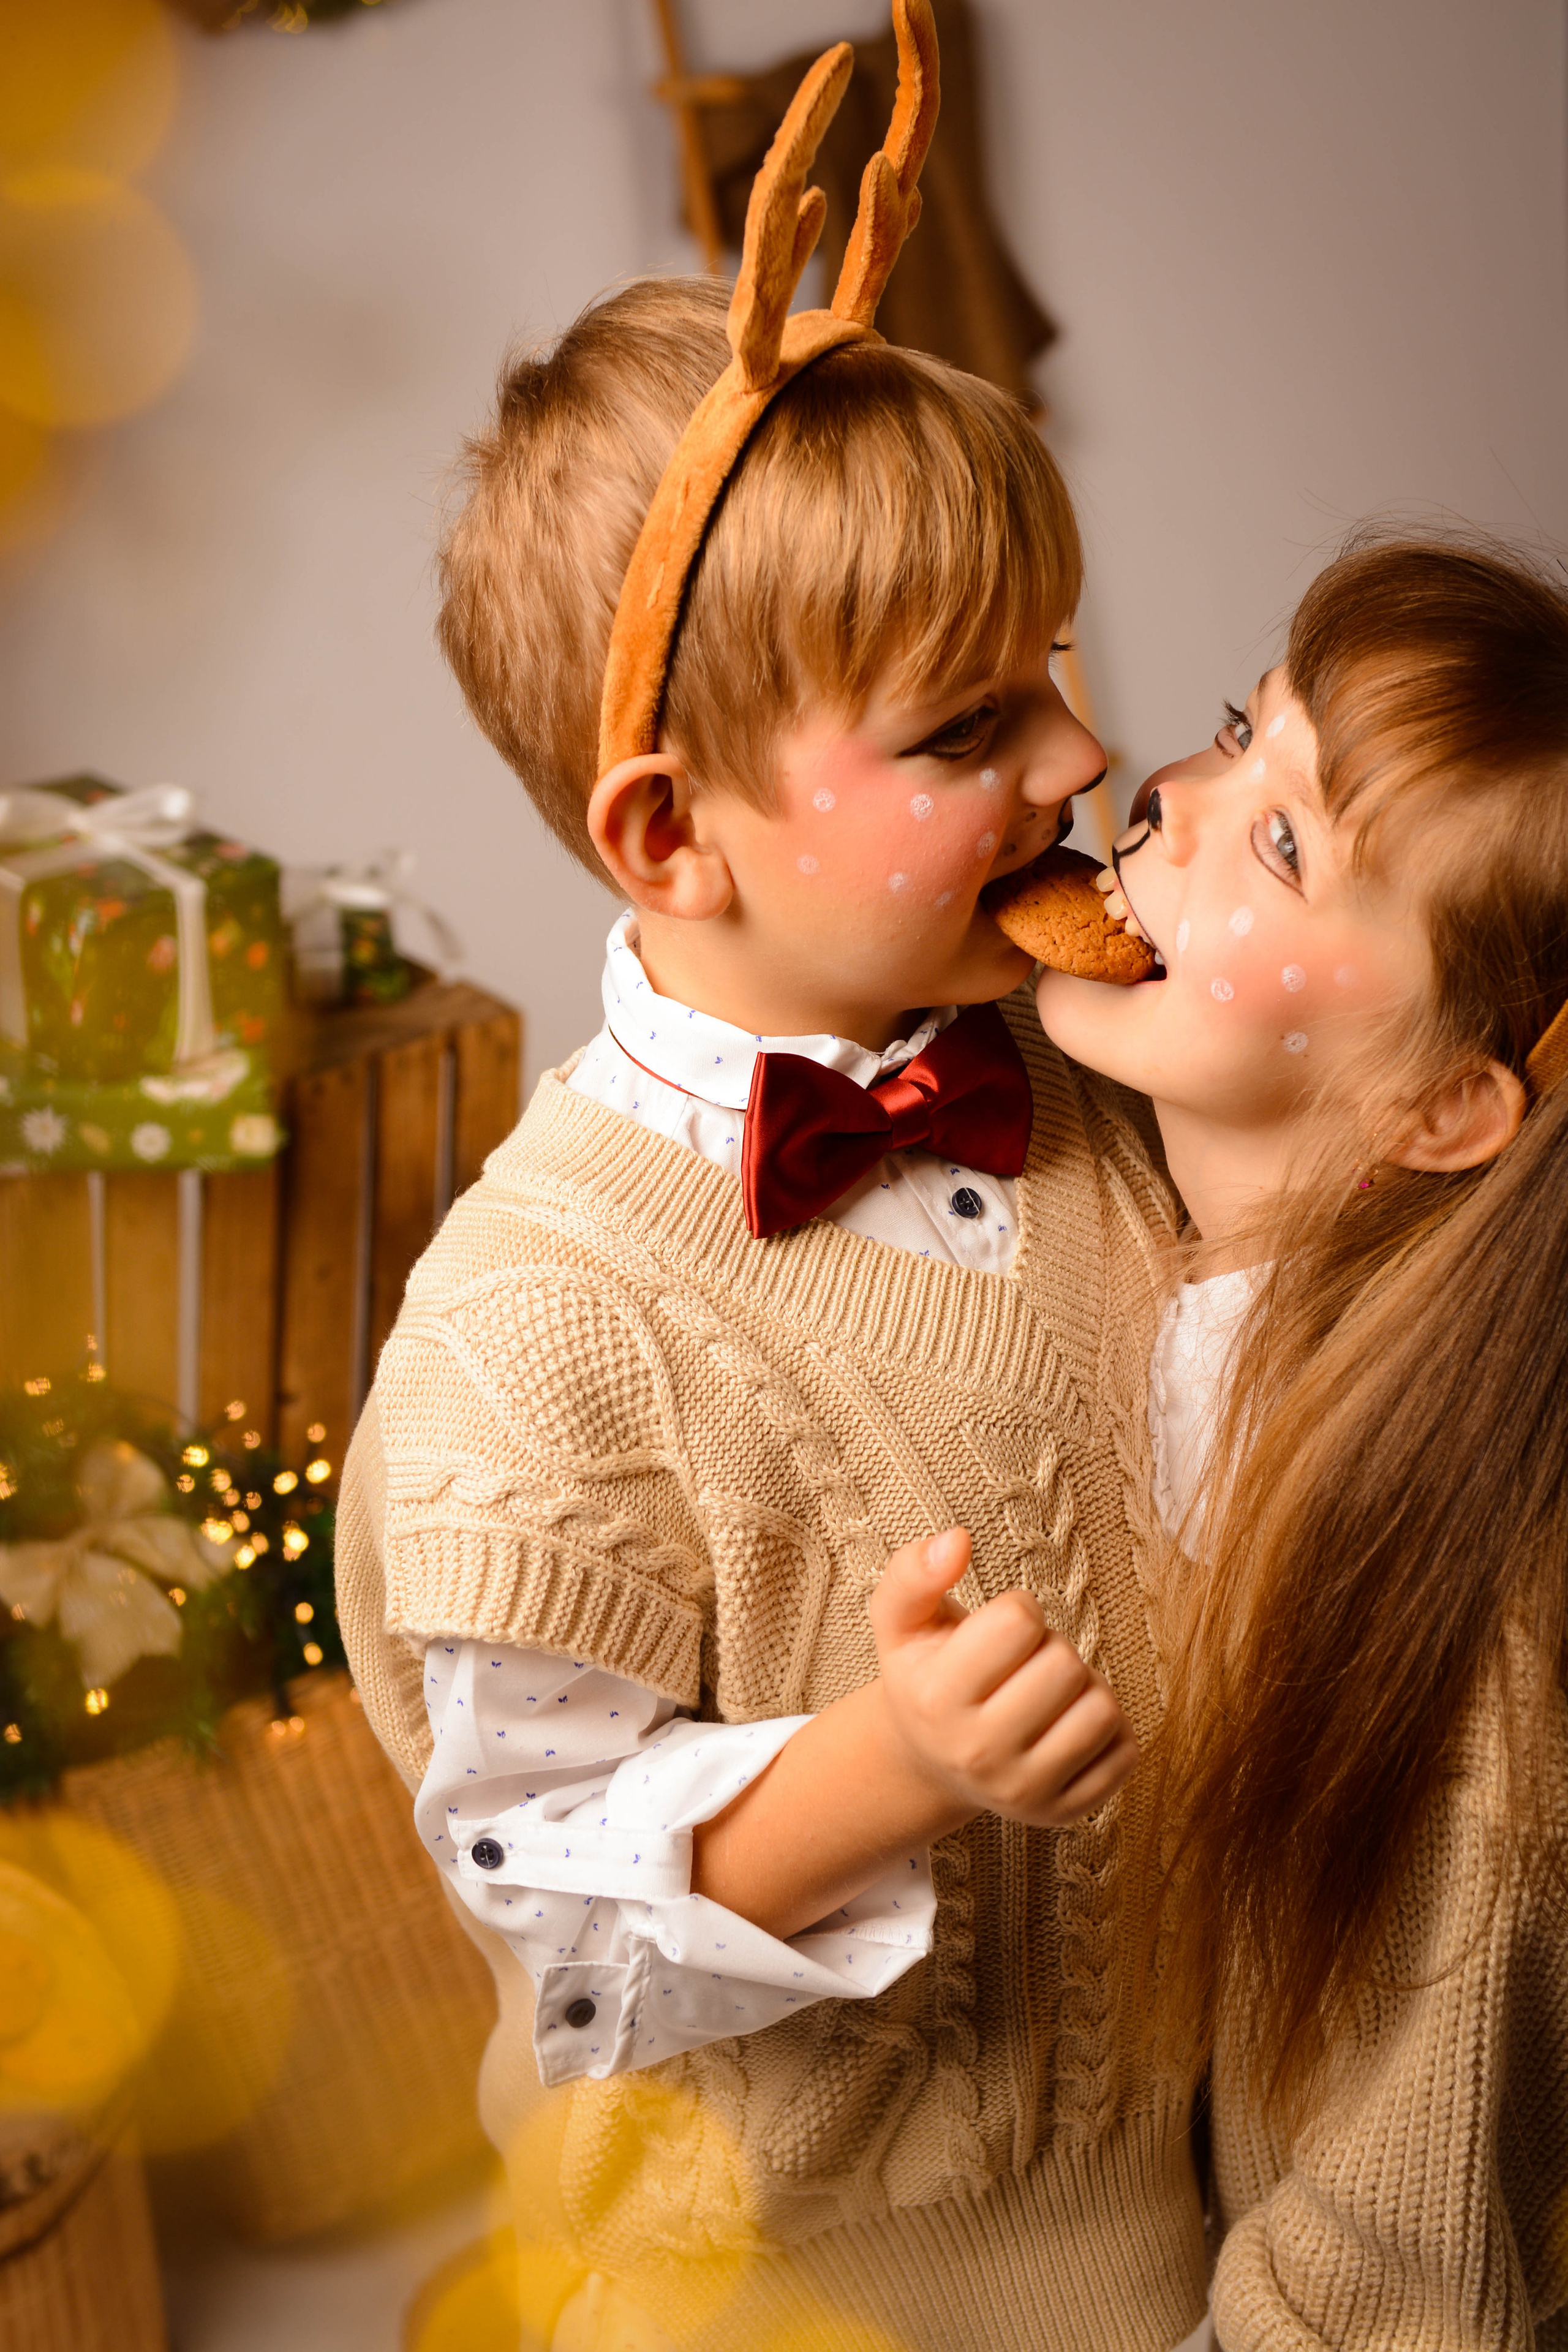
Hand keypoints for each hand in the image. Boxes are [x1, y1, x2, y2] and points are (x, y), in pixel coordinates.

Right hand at [867, 1527, 1137, 1829]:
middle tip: (1022, 1665)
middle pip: (1066, 1664)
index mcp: (935, 1700)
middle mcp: (977, 1754)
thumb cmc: (925, 1673)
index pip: (1019, 1621)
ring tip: (1047, 1693)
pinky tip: (1067, 1725)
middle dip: (1050, 1649)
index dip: (1016, 1611)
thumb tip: (957, 1540)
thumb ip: (914, 1572)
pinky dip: (1108, 1729)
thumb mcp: (900, 1620)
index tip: (996, 1632)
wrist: (930, 1760)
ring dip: (1083, 1686)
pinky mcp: (1065, 1812)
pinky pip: (1126, 1750)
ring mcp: (1023, 1791)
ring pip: (1102, 1708)